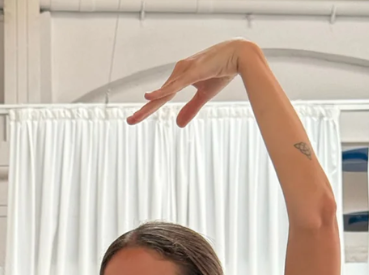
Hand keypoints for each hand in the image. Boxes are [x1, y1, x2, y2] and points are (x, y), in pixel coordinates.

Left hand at [127, 40, 251, 127]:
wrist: (239, 55)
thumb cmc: (222, 71)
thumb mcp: (205, 95)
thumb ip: (191, 108)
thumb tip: (177, 124)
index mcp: (180, 79)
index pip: (161, 98)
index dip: (148, 109)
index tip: (134, 119)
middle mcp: (178, 73)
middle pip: (159, 96)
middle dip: (144, 110)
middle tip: (129, 122)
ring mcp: (184, 71)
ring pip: (164, 92)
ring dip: (150, 105)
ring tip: (135, 117)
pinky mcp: (192, 71)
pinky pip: (174, 85)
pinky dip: (161, 91)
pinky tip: (149, 96)